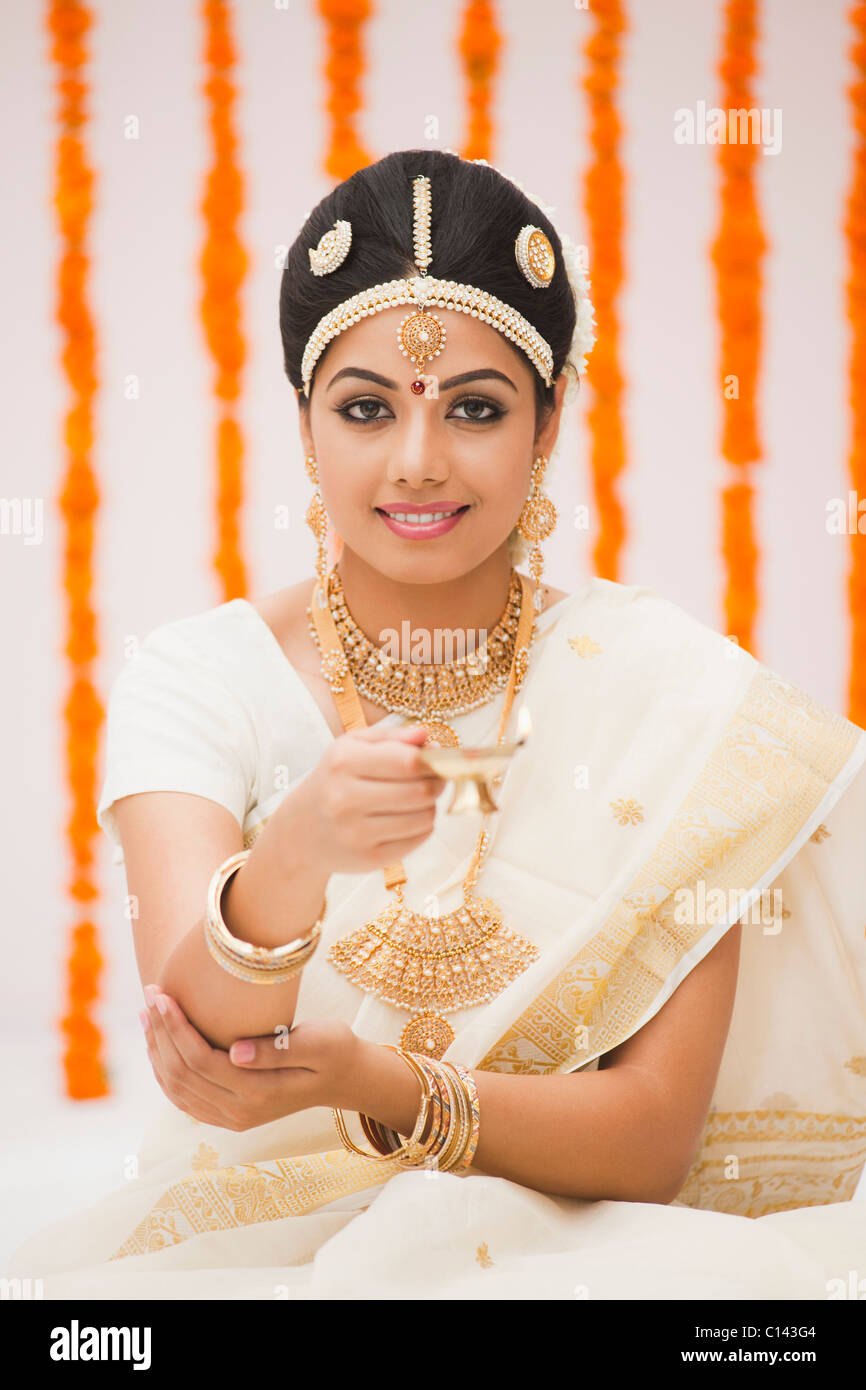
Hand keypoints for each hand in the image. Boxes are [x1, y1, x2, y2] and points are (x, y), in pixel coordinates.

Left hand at [140, 988, 359, 1131]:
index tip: (162, 995)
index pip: (200, 1060)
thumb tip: (234, 1051)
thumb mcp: (318, 1042)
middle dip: (160, 1033)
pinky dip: (166, 1071)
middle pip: (182, 1074)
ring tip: (147, 1015)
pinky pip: (185, 1098)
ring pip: (178, 1089)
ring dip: (157, 1051)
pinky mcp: (230, 1115)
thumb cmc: (335, 1049)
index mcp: (258, 1093)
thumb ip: (277, 1050)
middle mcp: (239, 1112)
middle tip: (150, 995)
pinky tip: (159, 1045)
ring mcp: (232, 1118)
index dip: (175, 1027)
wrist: (346, 1078)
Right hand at [293, 721, 446, 875]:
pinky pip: (418, 839)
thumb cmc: (335, 780)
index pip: (408, 761)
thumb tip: (426, 736)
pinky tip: (407, 819)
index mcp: (343, 763)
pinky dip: (422, 827)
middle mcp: (345, 799)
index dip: (433, 760)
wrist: (301, 831)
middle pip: (421, 791)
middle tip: (435, 779)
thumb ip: (391, 737)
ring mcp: (355, 833)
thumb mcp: (353, 747)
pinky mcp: (368, 859)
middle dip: (437, 783)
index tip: (437, 759)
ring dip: (430, 806)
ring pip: (424, 817)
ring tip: (417, 800)